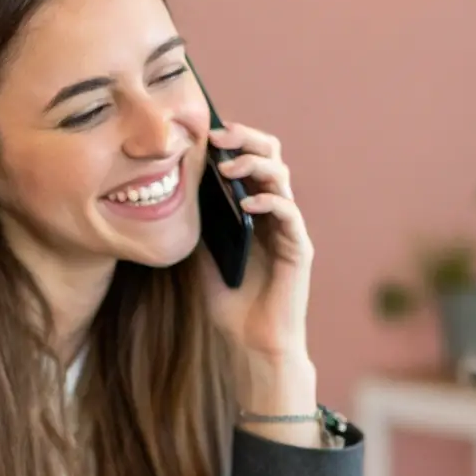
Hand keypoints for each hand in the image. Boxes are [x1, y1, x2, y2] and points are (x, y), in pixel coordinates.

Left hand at [203, 123, 313, 363]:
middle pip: (271, 157)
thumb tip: (176, 189)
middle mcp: (273, 213)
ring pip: (281, 177)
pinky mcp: (299, 249)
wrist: (253, 344)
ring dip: (254, 164)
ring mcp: (288, 229)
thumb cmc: (231, 304)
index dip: (231, 141)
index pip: (248, 161)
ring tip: (226, 166)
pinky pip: (289, 214)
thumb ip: (199, 225)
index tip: (202, 131)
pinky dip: (269, 202)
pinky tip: (247, 204)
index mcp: (253, 210)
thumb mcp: (203, 257)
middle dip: (245, 139)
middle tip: (216, 136)